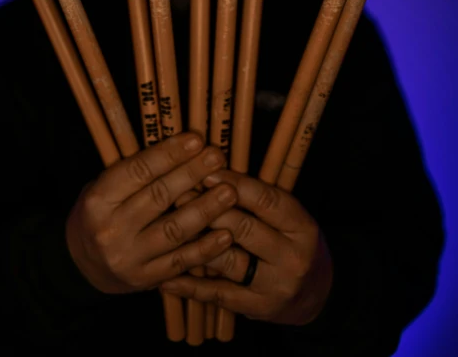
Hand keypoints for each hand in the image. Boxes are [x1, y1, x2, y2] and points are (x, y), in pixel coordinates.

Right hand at [65, 133, 237, 293]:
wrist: (81, 265)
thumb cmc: (101, 214)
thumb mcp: (105, 188)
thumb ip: (136, 173)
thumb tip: (181, 148)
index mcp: (98, 200)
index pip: (138, 171)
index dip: (169, 154)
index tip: (196, 139)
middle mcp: (111, 229)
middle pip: (158, 197)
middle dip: (192, 174)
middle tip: (217, 157)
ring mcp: (128, 258)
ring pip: (173, 231)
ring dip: (205, 210)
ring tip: (230, 192)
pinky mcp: (144, 280)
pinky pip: (180, 262)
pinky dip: (205, 249)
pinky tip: (226, 235)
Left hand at [160, 170, 332, 325]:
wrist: (315, 294)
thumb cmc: (292, 241)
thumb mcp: (289, 216)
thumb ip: (258, 198)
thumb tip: (213, 170)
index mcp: (301, 226)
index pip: (265, 200)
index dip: (233, 184)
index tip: (204, 170)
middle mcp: (292, 256)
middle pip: (244, 229)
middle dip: (207, 209)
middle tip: (177, 194)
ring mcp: (275, 286)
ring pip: (228, 261)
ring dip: (195, 243)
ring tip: (167, 227)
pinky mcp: (257, 308)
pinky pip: (218, 294)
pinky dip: (190, 285)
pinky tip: (165, 277)